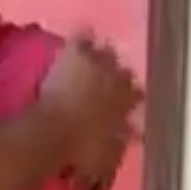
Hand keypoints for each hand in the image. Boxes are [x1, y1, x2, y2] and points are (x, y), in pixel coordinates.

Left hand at [39, 32, 141, 184]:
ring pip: (107, 51)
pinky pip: (83, 35)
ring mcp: (98, 63)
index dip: (131, 99)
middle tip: (107, 84)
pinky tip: (82, 34)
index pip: (137, 95)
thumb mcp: (107, 154)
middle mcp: (119, 80)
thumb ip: (121, 141)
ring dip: (103, 56)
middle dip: (118, 78)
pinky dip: (84, 35)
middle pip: (124, 73)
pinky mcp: (75, 53)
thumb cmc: (81, 151)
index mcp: (127, 103)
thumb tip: (133, 134)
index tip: (125, 104)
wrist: (53, 133)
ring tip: (95, 60)